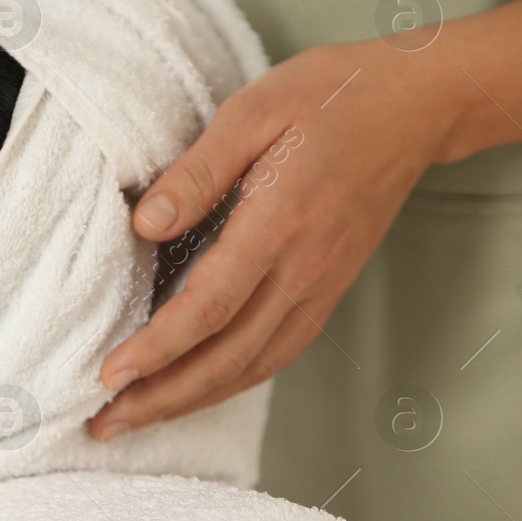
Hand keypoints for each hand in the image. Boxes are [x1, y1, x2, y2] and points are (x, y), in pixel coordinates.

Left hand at [87, 37, 459, 439]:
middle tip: (103, 424)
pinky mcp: (328, 288)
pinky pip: (276, 351)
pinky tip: (196, 390)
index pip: (208, 306)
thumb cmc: (330, 96)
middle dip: (161, 398)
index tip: (108, 375)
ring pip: (252, 365)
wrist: (418, 104)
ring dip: (191, 401)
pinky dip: (231, 382)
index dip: (157, 349)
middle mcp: (304, 269)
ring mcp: (321, 284)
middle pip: (227, 357)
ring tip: (136, 419)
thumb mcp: (251, 111)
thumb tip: (144, 224)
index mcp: (279, 223)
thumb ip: (196, 172)